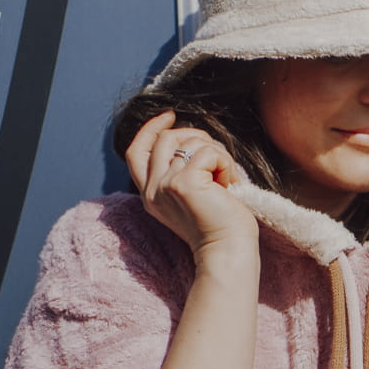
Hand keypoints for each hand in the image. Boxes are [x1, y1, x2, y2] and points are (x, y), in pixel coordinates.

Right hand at [125, 110, 257, 258]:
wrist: (228, 252)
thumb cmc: (220, 226)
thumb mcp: (192, 196)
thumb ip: (181, 172)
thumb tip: (190, 139)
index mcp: (151, 194)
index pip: (136, 151)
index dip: (150, 129)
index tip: (169, 116)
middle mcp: (152, 190)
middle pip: (165, 139)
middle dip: (196, 137)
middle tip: (217, 154)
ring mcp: (165, 185)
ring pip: (190, 142)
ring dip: (217, 153)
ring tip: (227, 179)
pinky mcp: (184, 183)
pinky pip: (208, 153)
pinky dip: (225, 163)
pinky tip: (231, 185)